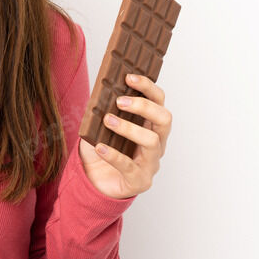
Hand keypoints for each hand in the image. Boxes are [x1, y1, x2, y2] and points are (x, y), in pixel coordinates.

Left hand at [77, 72, 171, 198]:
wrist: (95, 180)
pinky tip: (100, 147)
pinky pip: (129, 167)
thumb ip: (103, 109)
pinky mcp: (139, 180)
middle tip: (119, 101)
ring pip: (151, 141)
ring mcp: (150, 163)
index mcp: (150, 125)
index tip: (129, 77)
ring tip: (108, 121)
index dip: (147, 87)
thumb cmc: (102, 147)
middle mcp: (156, 142)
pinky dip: (113, 155)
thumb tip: (99, 90)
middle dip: (143, 106)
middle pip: (164, 119)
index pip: (158, 101)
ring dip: (129, 128)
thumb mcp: (101, 125)